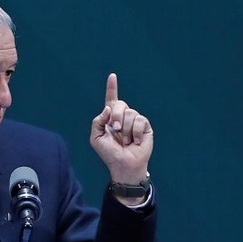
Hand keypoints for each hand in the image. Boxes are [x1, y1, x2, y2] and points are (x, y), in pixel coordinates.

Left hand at [90, 73, 152, 191]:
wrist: (123, 165)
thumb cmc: (109, 153)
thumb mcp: (96, 137)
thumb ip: (98, 121)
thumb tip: (108, 108)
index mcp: (110, 117)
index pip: (111, 99)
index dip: (112, 87)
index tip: (112, 76)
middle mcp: (123, 117)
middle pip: (120, 103)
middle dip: (116, 116)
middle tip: (115, 129)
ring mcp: (135, 121)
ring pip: (130, 113)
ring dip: (126, 129)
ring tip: (126, 141)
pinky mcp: (146, 127)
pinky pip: (140, 120)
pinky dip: (136, 132)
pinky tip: (135, 141)